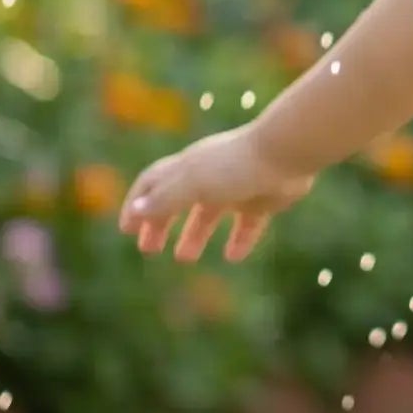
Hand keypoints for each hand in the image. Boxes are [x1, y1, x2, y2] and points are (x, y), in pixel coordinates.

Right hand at [118, 126, 314, 263]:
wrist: (286, 154)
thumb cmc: (234, 166)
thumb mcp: (193, 183)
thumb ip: (165, 199)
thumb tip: (135, 213)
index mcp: (187, 167)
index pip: (152, 184)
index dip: (136, 205)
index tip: (126, 229)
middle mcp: (209, 175)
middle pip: (177, 201)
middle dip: (160, 224)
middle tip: (148, 249)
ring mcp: (237, 187)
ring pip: (209, 214)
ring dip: (194, 235)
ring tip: (185, 258)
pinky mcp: (263, 199)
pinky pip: (248, 223)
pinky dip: (239, 239)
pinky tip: (234, 257)